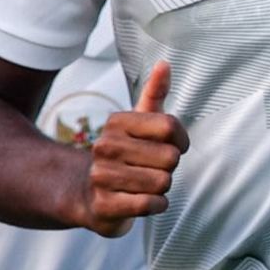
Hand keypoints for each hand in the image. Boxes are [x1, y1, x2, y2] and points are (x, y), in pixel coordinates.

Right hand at [82, 61, 188, 236]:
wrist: (88, 193)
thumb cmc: (124, 156)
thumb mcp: (138, 123)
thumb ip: (154, 93)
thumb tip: (165, 63)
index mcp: (117, 122)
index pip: (170, 126)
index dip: (181, 141)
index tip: (173, 146)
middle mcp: (105, 146)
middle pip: (170, 158)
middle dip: (168, 168)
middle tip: (151, 169)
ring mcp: (102, 176)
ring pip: (162, 183)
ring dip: (161, 189)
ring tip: (143, 185)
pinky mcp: (104, 205)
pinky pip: (150, 204)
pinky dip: (155, 205)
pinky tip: (142, 200)